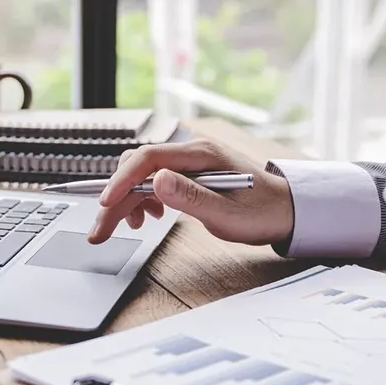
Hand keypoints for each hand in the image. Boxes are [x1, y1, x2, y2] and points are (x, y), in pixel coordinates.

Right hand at [87, 138, 294, 245]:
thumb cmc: (262, 212)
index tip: (106, 204)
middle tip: (100, 232)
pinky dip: (141, 199)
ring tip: (129, 226)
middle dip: (115, 200)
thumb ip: (191, 197)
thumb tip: (156, 180)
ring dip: (126, 201)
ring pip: (141, 176)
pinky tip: (147, 216)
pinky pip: (153, 181)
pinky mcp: (186, 174)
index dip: (122, 180)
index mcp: (200, 155)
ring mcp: (187, 162)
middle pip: (138, 169)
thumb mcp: (228, 213)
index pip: (148, 158)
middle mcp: (190, 152)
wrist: (285, 209)